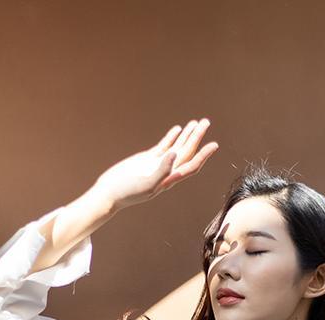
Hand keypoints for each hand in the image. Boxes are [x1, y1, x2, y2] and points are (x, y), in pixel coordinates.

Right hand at [94, 119, 218, 210]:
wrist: (110, 192)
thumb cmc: (127, 192)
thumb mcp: (147, 184)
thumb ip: (162, 170)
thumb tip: (175, 154)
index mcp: (170, 179)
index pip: (192, 165)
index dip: (204, 155)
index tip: (214, 144)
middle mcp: (167, 171)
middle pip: (187, 152)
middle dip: (197, 137)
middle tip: (206, 122)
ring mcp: (158, 164)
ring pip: (177, 147)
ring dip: (187, 135)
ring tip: (197, 122)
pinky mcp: (147, 159)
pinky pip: (163, 146)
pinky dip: (171, 137)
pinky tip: (178, 129)